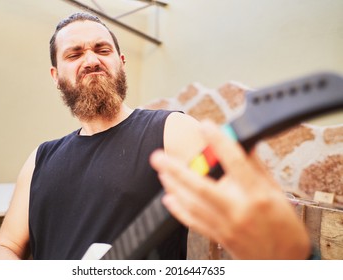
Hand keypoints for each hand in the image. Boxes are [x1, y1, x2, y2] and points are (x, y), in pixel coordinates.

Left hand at [150, 120, 310, 258]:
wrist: (284, 261)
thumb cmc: (283, 225)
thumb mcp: (276, 192)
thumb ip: (256, 167)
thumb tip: (242, 144)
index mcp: (257, 195)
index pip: (235, 163)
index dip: (219, 142)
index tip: (206, 126)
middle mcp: (238, 210)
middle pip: (201, 187)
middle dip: (176, 170)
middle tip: (158, 156)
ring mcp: (226, 225)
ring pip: (191, 204)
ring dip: (173, 187)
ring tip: (162, 172)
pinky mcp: (218, 237)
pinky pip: (192, 222)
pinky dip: (178, 209)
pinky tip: (168, 198)